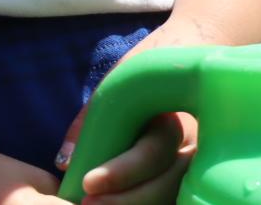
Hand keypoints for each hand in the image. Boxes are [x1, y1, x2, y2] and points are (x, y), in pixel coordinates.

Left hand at [55, 17, 212, 203]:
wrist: (186, 68)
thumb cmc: (149, 72)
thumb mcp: (120, 81)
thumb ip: (93, 118)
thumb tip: (67, 161)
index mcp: (177, 118)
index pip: (155, 152)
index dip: (123, 172)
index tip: (88, 182)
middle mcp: (193, 148)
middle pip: (168, 184)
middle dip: (127, 200)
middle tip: (87, 204)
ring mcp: (193, 168)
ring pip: (172, 195)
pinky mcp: (184, 182)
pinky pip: (170, 197)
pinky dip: (147, 203)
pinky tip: (121, 204)